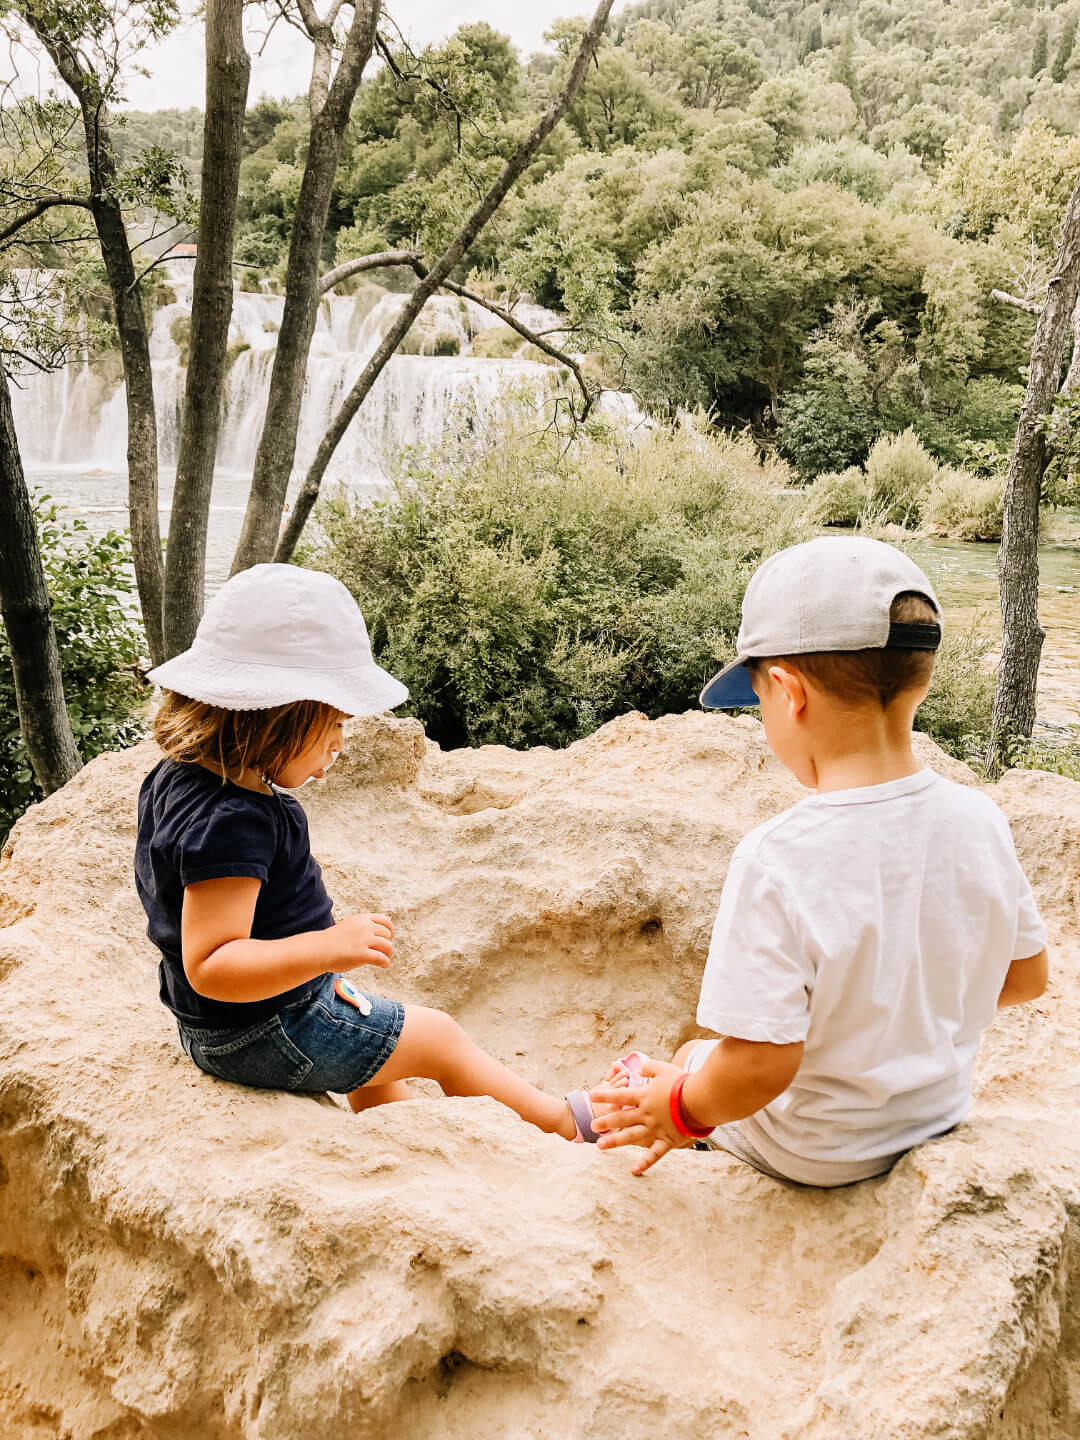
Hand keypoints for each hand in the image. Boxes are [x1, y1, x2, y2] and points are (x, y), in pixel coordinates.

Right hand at [328, 912, 393, 968]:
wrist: (318, 950)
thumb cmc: (333, 941)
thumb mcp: (350, 926)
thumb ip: (364, 927)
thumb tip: (381, 935)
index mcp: (362, 919)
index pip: (385, 920)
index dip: (389, 930)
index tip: (387, 938)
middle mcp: (364, 927)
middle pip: (387, 934)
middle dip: (387, 943)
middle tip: (383, 951)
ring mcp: (364, 940)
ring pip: (387, 946)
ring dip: (388, 954)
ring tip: (384, 959)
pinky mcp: (362, 954)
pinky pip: (381, 958)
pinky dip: (385, 962)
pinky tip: (383, 965)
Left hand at [589, 1055, 696, 1175]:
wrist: (700, 1100)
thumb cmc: (682, 1082)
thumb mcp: (663, 1068)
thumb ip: (649, 1066)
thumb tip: (639, 1067)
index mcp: (644, 1096)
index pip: (620, 1096)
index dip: (605, 1095)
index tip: (591, 1096)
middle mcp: (646, 1114)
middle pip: (621, 1118)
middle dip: (605, 1122)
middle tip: (592, 1126)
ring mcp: (655, 1129)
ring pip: (631, 1137)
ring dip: (615, 1142)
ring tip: (600, 1146)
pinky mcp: (667, 1140)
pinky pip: (654, 1154)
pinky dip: (645, 1163)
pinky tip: (634, 1170)